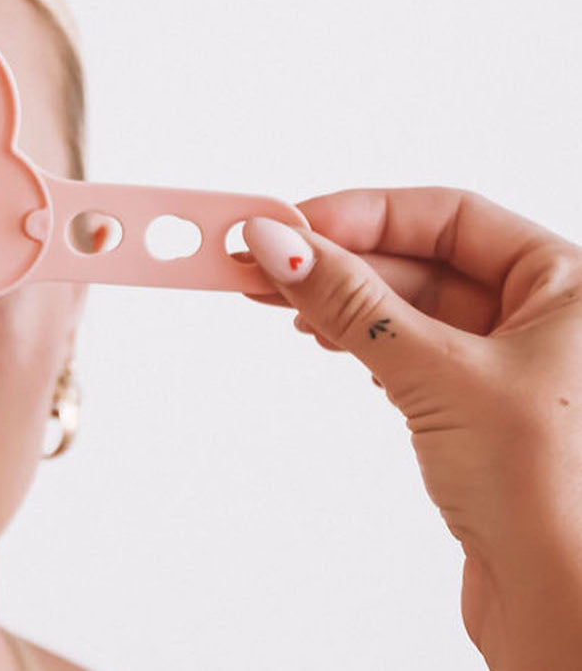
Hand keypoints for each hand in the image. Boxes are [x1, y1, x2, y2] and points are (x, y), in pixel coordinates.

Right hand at [237, 187, 581, 669]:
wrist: (558, 597)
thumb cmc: (550, 492)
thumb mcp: (435, 372)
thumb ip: (352, 302)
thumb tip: (280, 244)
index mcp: (570, 283)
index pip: (451, 216)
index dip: (364, 214)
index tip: (289, 224)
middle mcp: (547, 316)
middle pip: (422, 259)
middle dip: (337, 258)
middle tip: (260, 259)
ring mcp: (510, 363)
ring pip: (408, 305)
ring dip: (339, 297)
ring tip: (272, 295)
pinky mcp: (476, 409)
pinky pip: (407, 348)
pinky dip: (358, 337)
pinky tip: (319, 333)